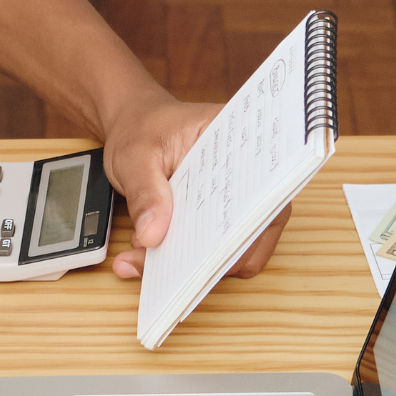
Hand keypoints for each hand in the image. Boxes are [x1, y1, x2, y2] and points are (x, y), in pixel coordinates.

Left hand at [101, 97, 292, 281]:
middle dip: (210, 256)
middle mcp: (252, 177)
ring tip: (145, 256)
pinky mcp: (220, 223)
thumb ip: (145, 193)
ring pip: (235, 253)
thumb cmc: (144, 131)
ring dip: (195, 267)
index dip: (245, 222)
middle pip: (253, 230)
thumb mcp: (135, 156)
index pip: (260, 189)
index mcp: (242, 145)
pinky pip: (215, 256)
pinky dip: (185, 266)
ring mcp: (238, 204)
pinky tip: (149, 256)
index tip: (215, 246)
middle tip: (158, 258)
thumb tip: (153, 237)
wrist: (136, 128)